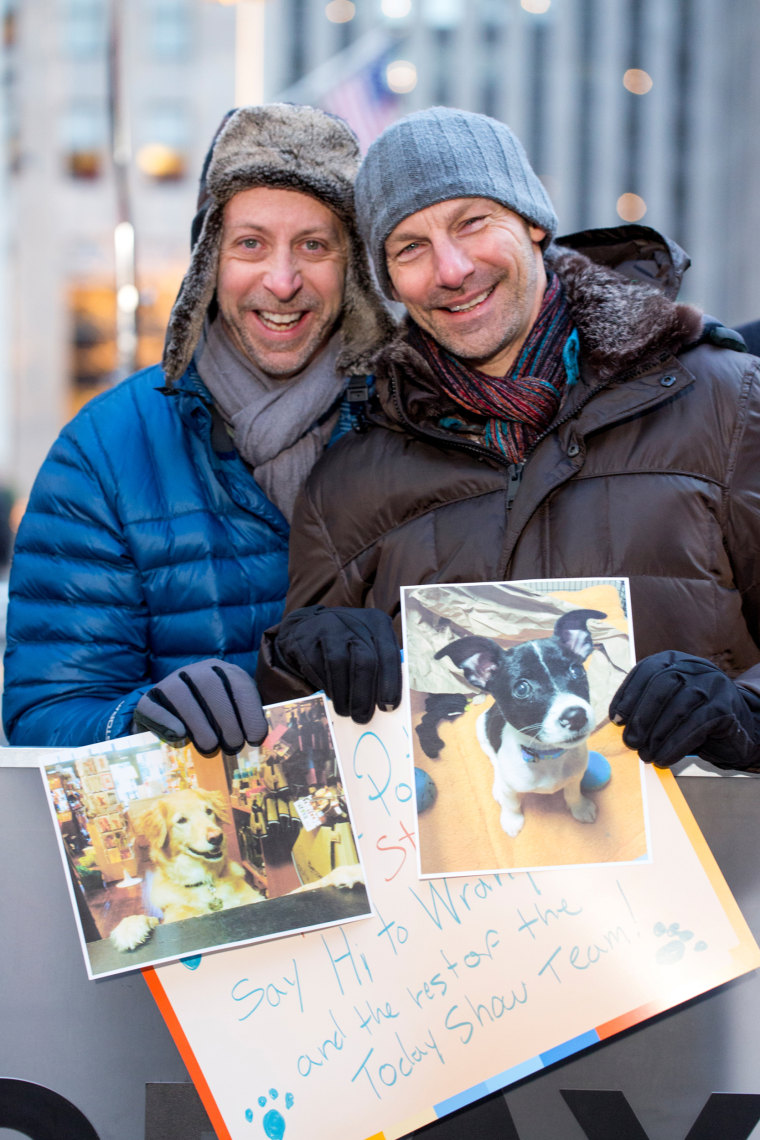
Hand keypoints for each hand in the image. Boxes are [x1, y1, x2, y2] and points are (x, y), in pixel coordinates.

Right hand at [134, 659, 267, 755]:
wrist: (169, 712)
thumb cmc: (210, 717)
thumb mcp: (231, 712)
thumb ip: (244, 721)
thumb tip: (257, 742)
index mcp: (223, 672)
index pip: (239, 684)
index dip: (249, 711)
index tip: (254, 738)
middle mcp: (196, 671)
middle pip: (211, 687)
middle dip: (226, 719)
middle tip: (233, 746)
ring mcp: (170, 682)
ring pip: (181, 694)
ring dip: (199, 723)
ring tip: (210, 746)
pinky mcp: (148, 698)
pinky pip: (153, 706)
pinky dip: (166, 720)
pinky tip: (180, 735)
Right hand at [274, 605, 400, 723]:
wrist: (308, 627)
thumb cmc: (348, 643)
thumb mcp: (368, 645)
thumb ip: (380, 667)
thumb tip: (386, 703)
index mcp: (377, 622)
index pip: (389, 653)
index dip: (390, 683)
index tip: (388, 707)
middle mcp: (354, 621)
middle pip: (365, 660)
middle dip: (364, 694)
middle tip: (363, 718)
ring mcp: (328, 627)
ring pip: (339, 664)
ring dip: (343, 695)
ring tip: (346, 712)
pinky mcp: (306, 639)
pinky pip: (317, 667)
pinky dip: (326, 686)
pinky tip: (331, 695)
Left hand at [609, 650, 759, 769]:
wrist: (735, 726)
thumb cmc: (690, 715)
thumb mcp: (667, 702)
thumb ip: (645, 704)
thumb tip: (617, 722)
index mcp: (673, 660)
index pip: (645, 671)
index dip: (627, 695)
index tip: (616, 719)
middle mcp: (693, 667)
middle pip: (661, 685)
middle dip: (641, 716)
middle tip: (630, 742)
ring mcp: (711, 684)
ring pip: (678, 707)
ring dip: (656, 736)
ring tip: (645, 755)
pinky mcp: (724, 707)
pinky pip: (695, 726)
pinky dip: (675, 745)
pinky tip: (664, 758)